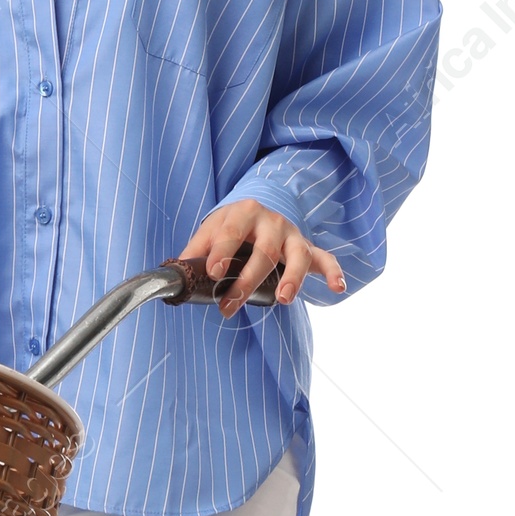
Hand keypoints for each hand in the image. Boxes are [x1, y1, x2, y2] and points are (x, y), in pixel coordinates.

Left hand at [179, 199, 346, 312]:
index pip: (232, 231)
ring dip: (292, 277)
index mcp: (243, 213)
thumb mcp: (211, 230)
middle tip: (230, 305)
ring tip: (283, 299)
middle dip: (248, 281)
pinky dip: (333, 271)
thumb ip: (196, 250)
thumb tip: (176, 274)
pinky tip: (338, 287)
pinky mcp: (307, 248)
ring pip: (297, 254)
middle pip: (263, 251)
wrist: (258, 210)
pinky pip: (325, 258)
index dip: (223, 251)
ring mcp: (292, 235)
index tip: (213, 272)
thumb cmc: (232, 226)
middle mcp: (271, 222)